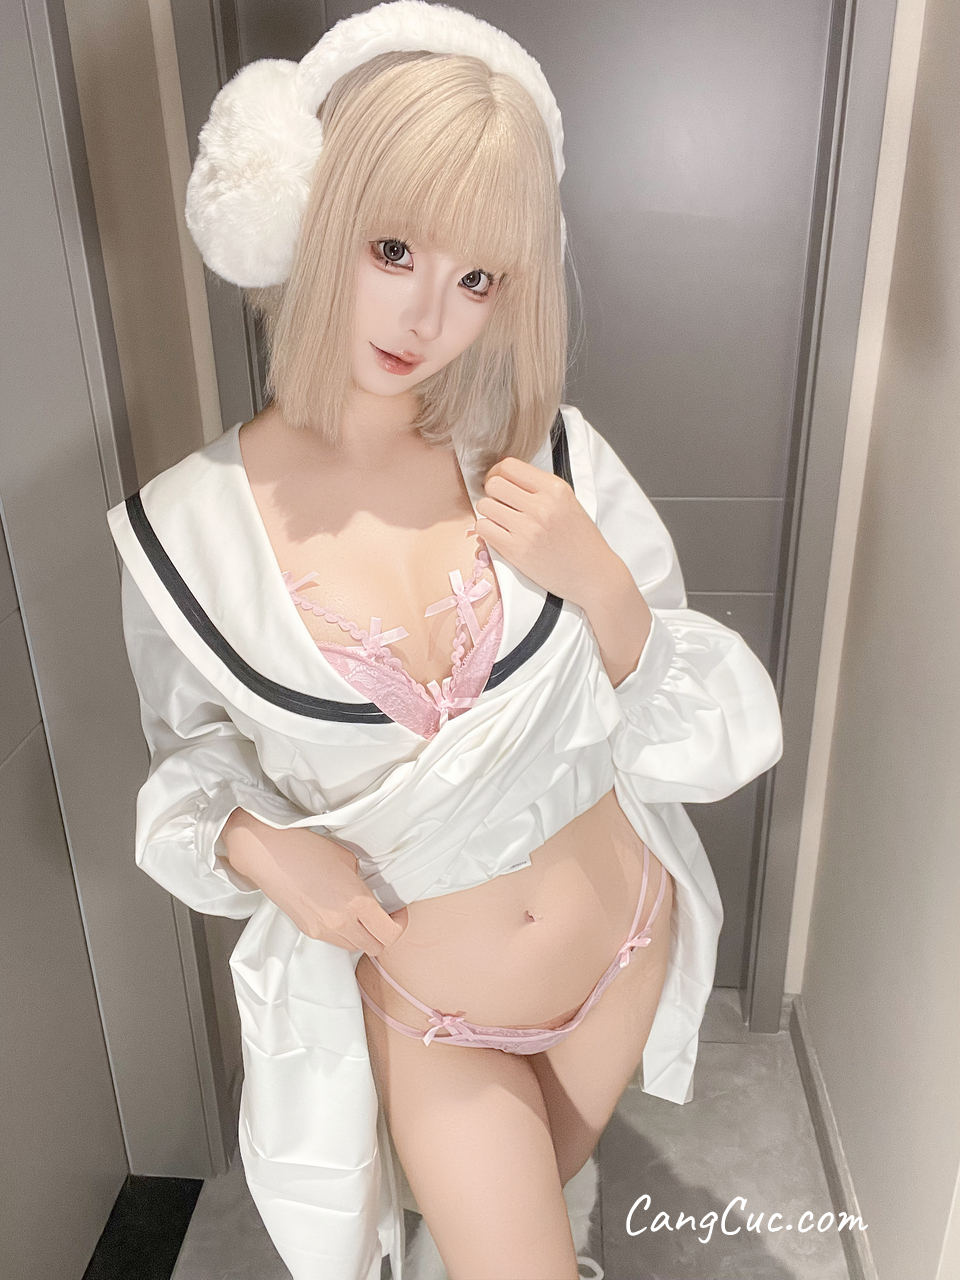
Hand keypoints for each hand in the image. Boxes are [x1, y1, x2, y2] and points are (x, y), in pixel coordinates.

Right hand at [220, 809, 406, 954]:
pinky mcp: (308, 931)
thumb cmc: (306, 848)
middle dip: (385, 934)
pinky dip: (345, 932)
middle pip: (375, 947)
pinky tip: (341, 913)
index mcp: (356, 901)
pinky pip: (335, 940)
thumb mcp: (348, 859)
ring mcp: (322, 930)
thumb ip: (362, 882)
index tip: (398, 912)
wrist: (269, 854)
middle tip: (384, 916)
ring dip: (364, 935)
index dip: (400, 925)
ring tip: (362, 914)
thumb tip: (368, 892)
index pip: (389, 934)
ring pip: (355, 947)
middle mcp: (340, 922)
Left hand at [476, 456, 620, 605]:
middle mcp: (541, 506)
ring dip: (488, 512)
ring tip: (501, 519)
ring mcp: (528, 529)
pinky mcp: (516, 551)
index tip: (498, 481)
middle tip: (498, 502)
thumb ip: (540, 488)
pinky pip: (484, 529)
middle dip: (491, 492)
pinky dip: (487, 530)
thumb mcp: (568, 502)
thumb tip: (505, 477)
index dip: (497, 472)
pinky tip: (499, 533)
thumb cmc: (581, 540)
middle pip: (493, 484)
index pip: (509, 466)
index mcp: (555, 489)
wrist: (592, 574)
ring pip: (484, 506)